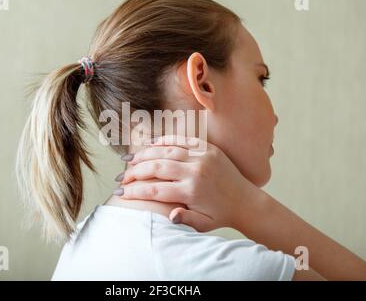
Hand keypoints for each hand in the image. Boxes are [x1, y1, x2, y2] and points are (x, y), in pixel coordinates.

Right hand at [117, 135, 255, 231]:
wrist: (246, 201)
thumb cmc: (221, 215)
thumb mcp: (203, 225)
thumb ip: (184, 220)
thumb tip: (169, 216)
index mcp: (192, 192)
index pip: (154, 189)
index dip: (133, 190)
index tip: (119, 192)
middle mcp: (195, 171)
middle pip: (156, 167)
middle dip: (134, 172)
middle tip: (120, 177)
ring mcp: (202, 156)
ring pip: (165, 150)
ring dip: (144, 154)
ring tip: (129, 160)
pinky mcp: (207, 148)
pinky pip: (181, 140)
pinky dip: (163, 141)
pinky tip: (149, 144)